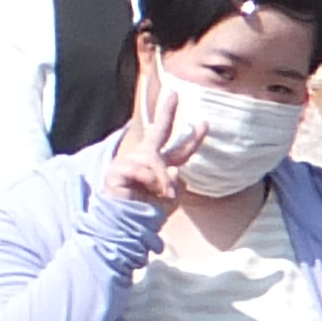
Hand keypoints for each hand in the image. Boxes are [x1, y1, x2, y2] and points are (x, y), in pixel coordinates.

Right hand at [98, 69, 200, 210]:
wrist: (123, 228)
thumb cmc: (146, 216)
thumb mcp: (170, 200)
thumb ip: (177, 185)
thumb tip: (176, 173)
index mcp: (159, 168)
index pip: (178, 150)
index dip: (192, 139)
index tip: (204, 123)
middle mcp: (144, 160)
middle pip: (158, 131)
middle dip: (166, 111)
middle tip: (174, 92)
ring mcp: (129, 163)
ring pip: (156, 159)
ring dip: (162, 180)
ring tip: (162, 194)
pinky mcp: (117, 170)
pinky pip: (144, 169)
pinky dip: (152, 181)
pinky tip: (148, 191)